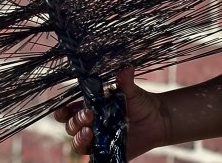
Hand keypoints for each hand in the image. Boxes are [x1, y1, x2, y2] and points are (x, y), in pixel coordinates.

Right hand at [53, 68, 169, 158]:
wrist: (158, 119)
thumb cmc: (141, 102)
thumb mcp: (132, 91)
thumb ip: (125, 81)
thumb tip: (126, 67)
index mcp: (91, 108)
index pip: (69, 111)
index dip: (63, 112)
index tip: (64, 111)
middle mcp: (90, 125)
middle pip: (71, 127)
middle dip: (75, 122)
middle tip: (89, 116)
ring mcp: (97, 140)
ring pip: (78, 144)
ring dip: (79, 139)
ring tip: (89, 132)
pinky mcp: (106, 152)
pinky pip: (93, 158)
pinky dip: (91, 157)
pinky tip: (95, 151)